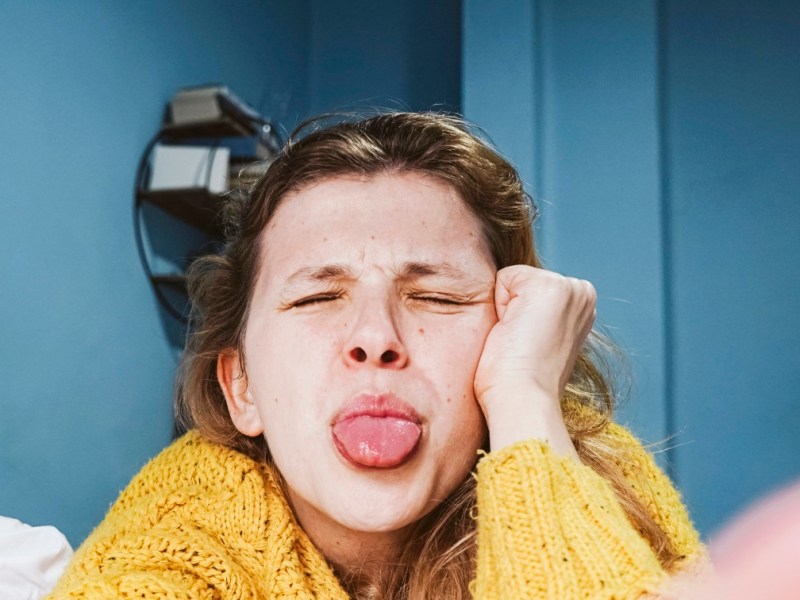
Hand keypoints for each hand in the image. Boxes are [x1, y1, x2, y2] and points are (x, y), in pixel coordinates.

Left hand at [474, 265, 595, 456]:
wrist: (523, 400)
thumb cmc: (524, 384)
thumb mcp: (541, 344)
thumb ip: (538, 319)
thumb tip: (519, 313)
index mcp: (583, 307)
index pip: (528, 290)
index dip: (517, 318)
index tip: (529, 347)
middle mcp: (582, 293)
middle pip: (520, 282)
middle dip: (513, 311)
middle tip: (522, 345)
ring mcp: (568, 287)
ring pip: (512, 281)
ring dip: (506, 311)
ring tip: (518, 341)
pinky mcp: (548, 285)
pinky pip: (502, 279)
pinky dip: (499, 307)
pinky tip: (513, 332)